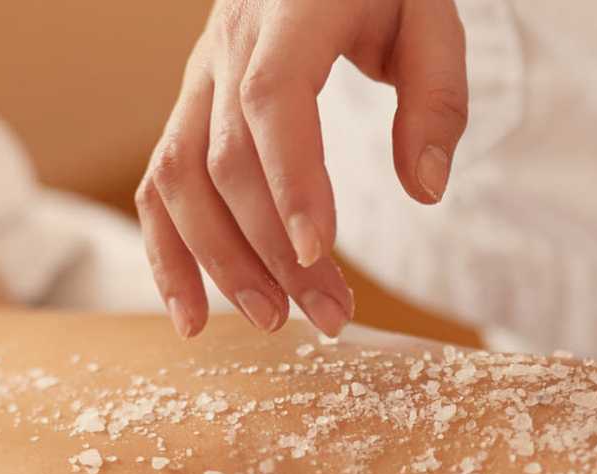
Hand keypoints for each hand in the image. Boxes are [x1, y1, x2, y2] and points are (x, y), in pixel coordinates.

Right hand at [136, 0, 470, 339]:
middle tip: (329, 315)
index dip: (290, 179)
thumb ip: (437, 96)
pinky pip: (159, 183)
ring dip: (218, 261)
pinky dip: (167, 252)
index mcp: (291, 9)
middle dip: (275, 250)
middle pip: (229, 159)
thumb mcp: (432, 16)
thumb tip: (426, 188)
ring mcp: (199, 74)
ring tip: (271, 320)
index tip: (320, 252)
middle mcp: (229, 41)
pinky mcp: (190, 104)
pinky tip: (192, 313)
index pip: (273, 98)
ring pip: (180, 177)